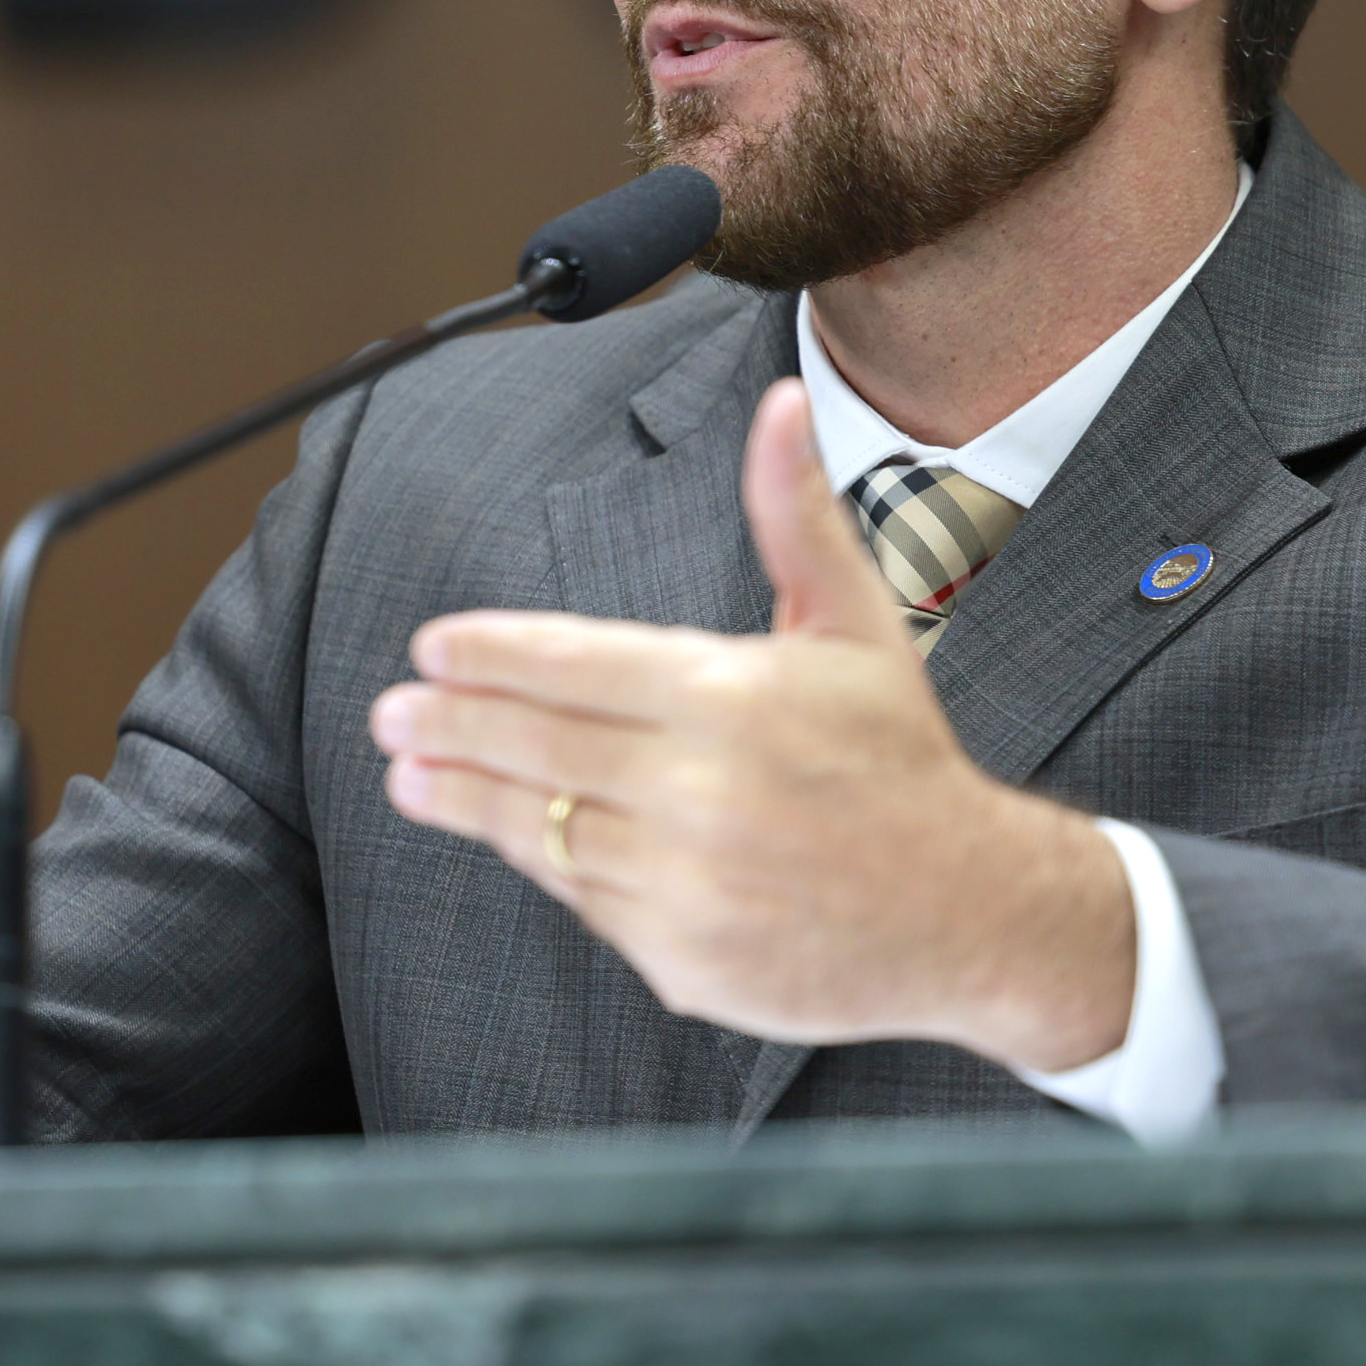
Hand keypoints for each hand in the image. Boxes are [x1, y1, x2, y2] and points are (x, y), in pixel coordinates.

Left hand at [368, 380, 1132, 1070]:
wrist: (974, 914)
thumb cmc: (899, 759)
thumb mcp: (856, 625)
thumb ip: (794, 515)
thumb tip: (778, 405)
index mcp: (731, 698)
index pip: (573, 665)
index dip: (490, 656)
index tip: (431, 648)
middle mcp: (700, 792)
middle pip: (536, 748)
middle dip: (449, 725)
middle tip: (391, 714)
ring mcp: (687, 884)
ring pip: (546, 831)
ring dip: (467, 799)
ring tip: (413, 777)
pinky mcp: (683, 960)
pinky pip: (589, 902)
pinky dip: (553, 864)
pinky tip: (517, 835)